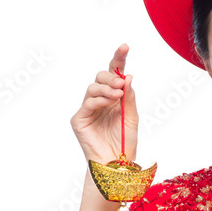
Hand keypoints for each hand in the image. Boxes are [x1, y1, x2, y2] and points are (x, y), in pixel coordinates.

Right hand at [71, 43, 138, 164]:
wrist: (117, 163)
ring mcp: (88, 109)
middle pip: (100, 77)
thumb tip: (128, 76)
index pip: (114, 74)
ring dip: (106, 88)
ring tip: (117, 94)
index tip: (125, 46)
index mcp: (114, 97)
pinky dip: (99, 100)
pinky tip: (109, 102)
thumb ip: (129, 97)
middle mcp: (100, 100)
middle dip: (111, 77)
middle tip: (121, 83)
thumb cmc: (125, 142)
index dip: (118, 59)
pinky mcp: (80, 119)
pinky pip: (88, 103)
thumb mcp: (132, 117)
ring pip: (92, 87)